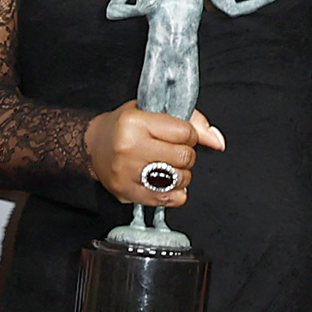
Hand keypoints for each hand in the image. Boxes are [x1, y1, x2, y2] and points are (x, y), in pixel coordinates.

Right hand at [83, 104, 222, 206]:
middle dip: (186, 154)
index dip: (189, 135)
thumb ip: (191, 121)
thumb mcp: (153, 112)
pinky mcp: (129, 193)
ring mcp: (129, 173)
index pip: (185, 132)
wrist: (93, 147)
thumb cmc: (124, 127)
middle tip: (172, 151)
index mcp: (136, 123)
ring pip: (180, 179)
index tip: (179, 135)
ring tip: (168, 166)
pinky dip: (175, 192)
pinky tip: (166, 183)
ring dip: (181, 174)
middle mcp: (130, 148)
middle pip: (185, 157)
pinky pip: (169, 199)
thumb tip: (218, 141)